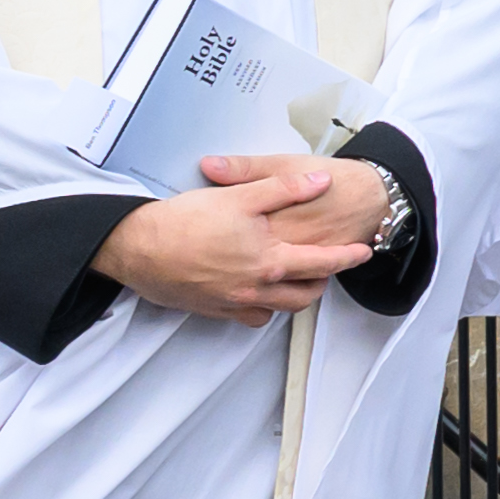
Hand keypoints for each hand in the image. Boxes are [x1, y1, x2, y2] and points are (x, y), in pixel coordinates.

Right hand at [98, 150, 384, 324]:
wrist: (136, 249)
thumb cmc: (186, 221)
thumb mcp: (240, 195)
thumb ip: (286, 189)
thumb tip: (322, 181)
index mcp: (269, 262)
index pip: (322, 264)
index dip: (347, 258)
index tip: (363, 253)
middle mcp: (255, 290)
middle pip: (304, 296)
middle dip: (321, 283)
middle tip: (327, 267)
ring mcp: (233, 304)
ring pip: (277, 310)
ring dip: (292, 297)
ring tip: (296, 279)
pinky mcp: (211, 310)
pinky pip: (248, 317)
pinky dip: (261, 307)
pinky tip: (258, 291)